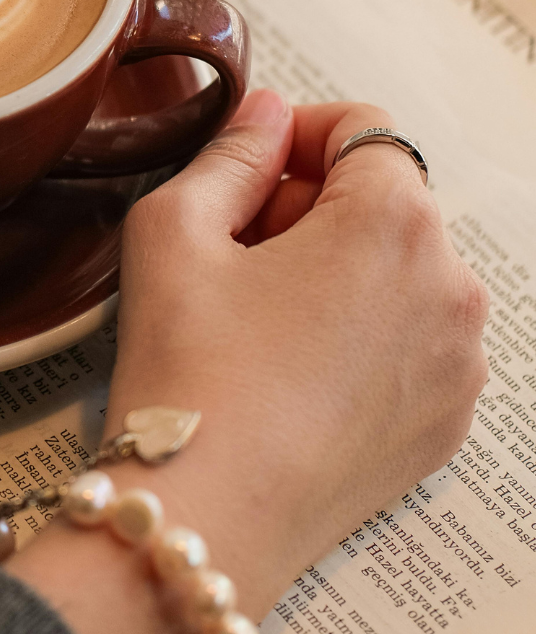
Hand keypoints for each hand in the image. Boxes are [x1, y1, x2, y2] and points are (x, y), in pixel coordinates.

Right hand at [10, 91, 487, 633]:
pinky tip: (289, 374)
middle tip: (234, 254)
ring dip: (340, 273)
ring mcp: (459, 361)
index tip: (243, 172)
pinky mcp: (447, 422)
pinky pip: (411, 344)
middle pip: (386, 201)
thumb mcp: (174, 229)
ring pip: (401, 274)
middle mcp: (451, 284)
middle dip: (313, 208)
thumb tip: (267, 115)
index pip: (360, 128)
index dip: (291, 137)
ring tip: (259, 321)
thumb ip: (231, 150)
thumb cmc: (187, 374)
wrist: (206, 518)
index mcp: (394, 220)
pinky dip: (362, 338)